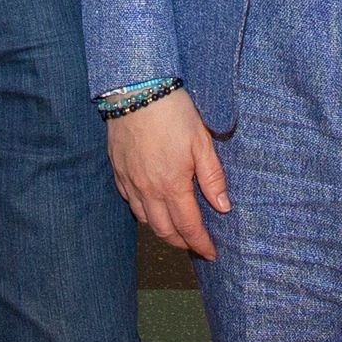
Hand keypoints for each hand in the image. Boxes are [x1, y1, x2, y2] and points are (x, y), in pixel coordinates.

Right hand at [106, 89, 229, 260]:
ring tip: (175, 228)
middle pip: (164, 230)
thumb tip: (223, 207)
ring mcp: (130, 181)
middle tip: (194, 244)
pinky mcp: (118, 169)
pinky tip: (151, 206)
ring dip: (162, 229)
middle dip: (182, 243)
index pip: (188, 226)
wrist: (136, 89)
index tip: (211, 252)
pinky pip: (129, 201)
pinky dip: (142, 211)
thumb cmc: (173, 112)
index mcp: (172, 185)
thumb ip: (213, 177)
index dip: (201, 243)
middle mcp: (148, 189)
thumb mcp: (202, 141)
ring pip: (145, 220)